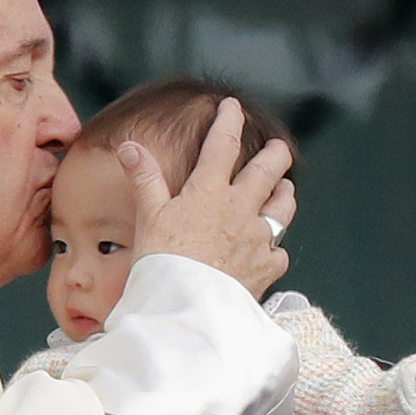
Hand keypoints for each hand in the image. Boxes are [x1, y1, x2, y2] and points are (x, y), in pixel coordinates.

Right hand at [116, 97, 295, 296]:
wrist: (185, 307)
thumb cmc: (163, 262)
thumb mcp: (148, 215)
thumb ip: (144, 178)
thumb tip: (130, 147)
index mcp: (210, 192)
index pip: (223, 145)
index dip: (228, 121)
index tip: (232, 107)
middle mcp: (240, 210)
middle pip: (268, 171)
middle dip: (275, 154)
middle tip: (278, 147)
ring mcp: (258, 239)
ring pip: (282, 208)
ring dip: (285, 193)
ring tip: (286, 187)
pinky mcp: (266, 269)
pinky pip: (279, 253)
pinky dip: (276, 248)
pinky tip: (273, 248)